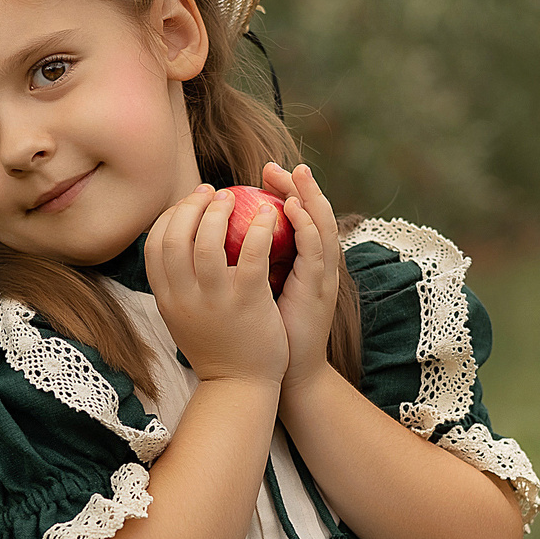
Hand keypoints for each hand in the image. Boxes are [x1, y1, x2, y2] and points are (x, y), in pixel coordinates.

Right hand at [146, 183, 288, 385]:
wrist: (239, 385)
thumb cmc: (216, 346)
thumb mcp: (183, 316)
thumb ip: (177, 284)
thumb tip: (178, 244)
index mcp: (166, 298)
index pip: (154, 244)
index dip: (171, 216)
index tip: (190, 204)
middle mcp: (184, 297)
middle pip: (175, 236)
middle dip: (192, 205)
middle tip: (213, 193)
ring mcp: (215, 299)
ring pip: (207, 241)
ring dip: (220, 211)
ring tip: (235, 199)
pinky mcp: (248, 301)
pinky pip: (252, 253)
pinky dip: (259, 227)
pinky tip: (269, 215)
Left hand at [261, 161, 340, 393]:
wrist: (287, 374)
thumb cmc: (265, 335)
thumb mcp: (256, 292)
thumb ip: (247, 263)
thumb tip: (218, 237)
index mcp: (301, 263)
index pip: (298, 215)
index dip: (286, 190)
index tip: (265, 171)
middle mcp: (316, 265)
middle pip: (314, 210)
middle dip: (299, 183)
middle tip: (276, 164)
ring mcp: (321, 276)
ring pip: (321, 223)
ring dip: (308, 194)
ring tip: (293, 172)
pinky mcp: (319, 289)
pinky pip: (315, 249)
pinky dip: (306, 223)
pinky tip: (290, 207)